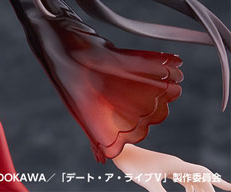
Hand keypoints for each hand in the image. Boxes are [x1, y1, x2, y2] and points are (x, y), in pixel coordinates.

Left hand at [112, 143, 230, 191]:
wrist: (120, 152)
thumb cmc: (133, 166)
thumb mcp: (149, 183)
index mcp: (175, 165)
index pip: (202, 174)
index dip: (219, 181)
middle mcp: (176, 164)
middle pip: (200, 179)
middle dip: (209, 191)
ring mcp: (171, 165)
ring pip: (192, 179)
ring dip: (199, 191)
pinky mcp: (165, 168)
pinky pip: (183, 178)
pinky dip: (190, 188)